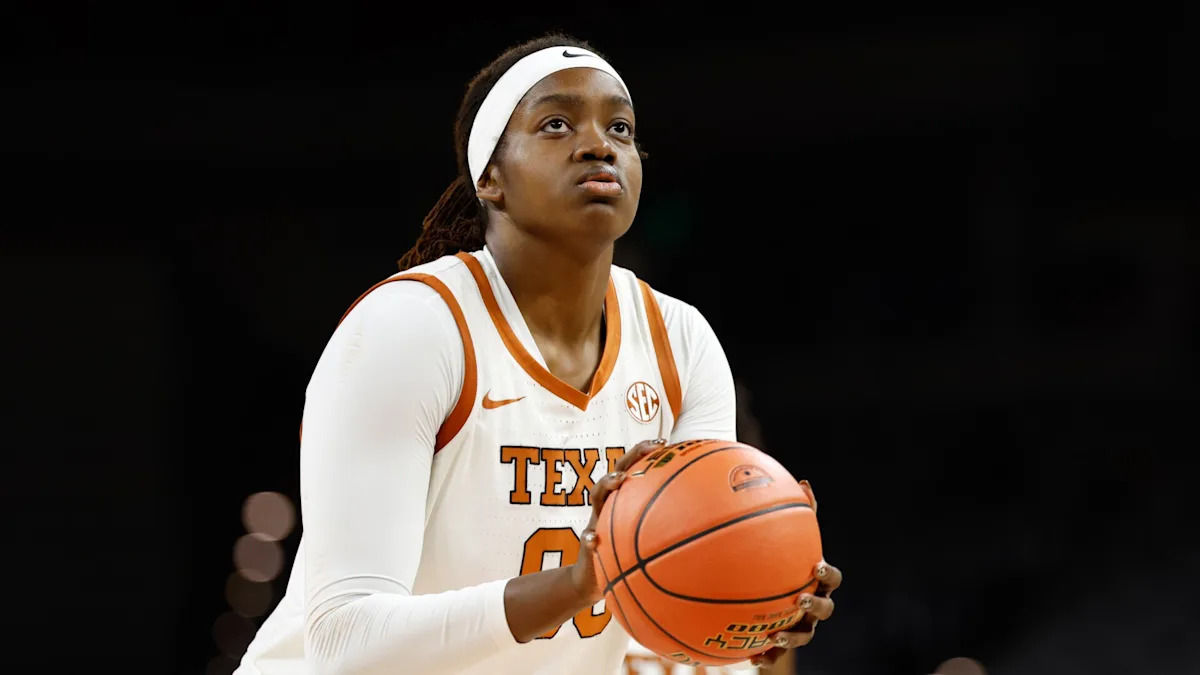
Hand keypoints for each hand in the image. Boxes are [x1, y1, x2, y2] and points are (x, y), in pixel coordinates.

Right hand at [570, 438, 667, 604]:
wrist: (595, 580)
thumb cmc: (626, 557)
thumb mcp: (649, 541)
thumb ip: (668, 529)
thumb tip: (707, 524)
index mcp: (625, 501)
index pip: (635, 470)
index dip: (646, 453)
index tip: (665, 443)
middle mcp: (610, 505)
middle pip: (618, 472)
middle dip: (631, 457)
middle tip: (649, 448)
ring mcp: (596, 521)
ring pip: (597, 497)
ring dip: (606, 485)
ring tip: (618, 481)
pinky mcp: (588, 543)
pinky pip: (586, 538)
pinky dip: (589, 537)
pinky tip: (593, 539)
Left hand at [752, 481, 842, 666]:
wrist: (771, 588)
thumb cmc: (784, 558)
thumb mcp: (789, 536)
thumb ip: (798, 513)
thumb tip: (804, 482)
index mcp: (817, 580)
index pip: (832, 577)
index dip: (828, 573)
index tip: (816, 566)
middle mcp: (813, 604)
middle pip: (825, 610)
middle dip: (814, 605)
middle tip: (799, 598)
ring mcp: (801, 625)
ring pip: (804, 636)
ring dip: (792, 638)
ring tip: (776, 637)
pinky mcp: (782, 641)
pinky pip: (777, 655)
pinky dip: (768, 659)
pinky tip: (752, 660)